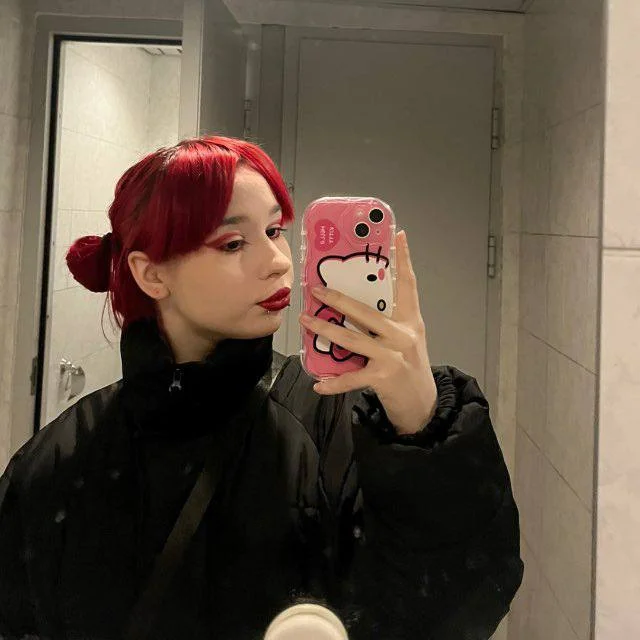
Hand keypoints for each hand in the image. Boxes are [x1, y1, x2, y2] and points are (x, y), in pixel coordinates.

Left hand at [299, 230, 436, 434]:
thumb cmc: (411, 369)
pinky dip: (333, 383)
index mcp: (410, 321)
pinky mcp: (383, 377)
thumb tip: (353, 309)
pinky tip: (318, 384)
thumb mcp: (407, 340)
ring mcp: (393, 355)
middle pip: (366, 311)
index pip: (408, 285)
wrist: (424, 404)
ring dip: (325, 329)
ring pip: (352, 338)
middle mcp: (403, 334)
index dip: (404, 259)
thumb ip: (387, 324)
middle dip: (337, 299)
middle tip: (315, 290)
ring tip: (306, 322)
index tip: (398, 235)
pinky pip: (351, 378)